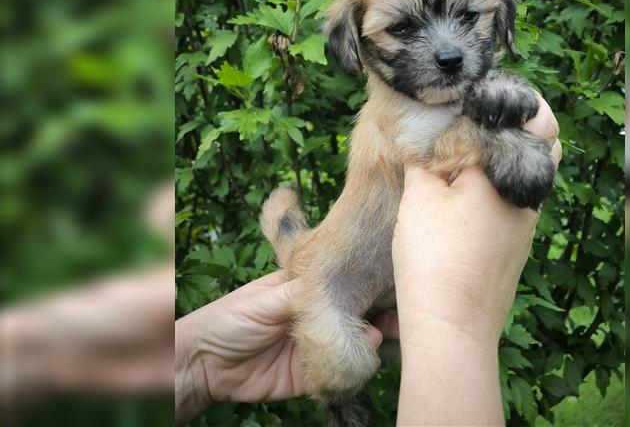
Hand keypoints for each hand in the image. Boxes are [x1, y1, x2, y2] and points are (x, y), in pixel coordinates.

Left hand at [175, 270, 384, 424]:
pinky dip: (354, 365)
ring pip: (352, 342)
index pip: (342, 284)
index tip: (387, 281)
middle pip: (353, 313)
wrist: (202, 364)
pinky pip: (338, 371)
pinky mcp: (309, 375)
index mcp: (304, 290)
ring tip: (382, 333)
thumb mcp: (265, 298)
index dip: (364, 284)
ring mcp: (314, 346)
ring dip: (370, 338)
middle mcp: (315, 317)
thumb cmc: (228, 318)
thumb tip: (339, 288)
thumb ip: (302, 294)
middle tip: (400, 312)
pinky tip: (367, 355)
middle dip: (377, 312)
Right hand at [392, 92, 560, 424]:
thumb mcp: (419, 197)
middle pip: (546, 139)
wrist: (453, 328)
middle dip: (521, 122)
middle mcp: (533, 193)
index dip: (514, 96)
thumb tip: (425, 134)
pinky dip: (506, 182)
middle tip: (482, 116)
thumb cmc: (434, 258)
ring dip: (514, 154)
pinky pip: (524, 197)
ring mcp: (531, 221)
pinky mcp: (522, 243)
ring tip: (473, 151)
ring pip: (537, 170)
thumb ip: (426, 158)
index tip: (482, 92)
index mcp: (511, 171)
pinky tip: (472, 190)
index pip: (536, 114)